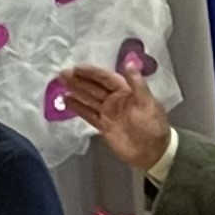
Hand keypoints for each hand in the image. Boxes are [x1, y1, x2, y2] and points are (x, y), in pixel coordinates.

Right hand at [54, 62, 169, 173]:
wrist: (153, 152)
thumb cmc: (153, 126)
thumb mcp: (148, 103)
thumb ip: (137, 84)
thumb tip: (130, 62)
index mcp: (126, 91)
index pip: (105, 78)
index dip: (91, 72)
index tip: (76, 68)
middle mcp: (115, 100)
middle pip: (93, 87)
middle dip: (78, 80)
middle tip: (62, 73)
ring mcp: (108, 113)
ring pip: (88, 99)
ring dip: (75, 91)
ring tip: (60, 84)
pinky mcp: (104, 126)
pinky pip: (88, 114)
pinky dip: (77, 108)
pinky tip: (66, 100)